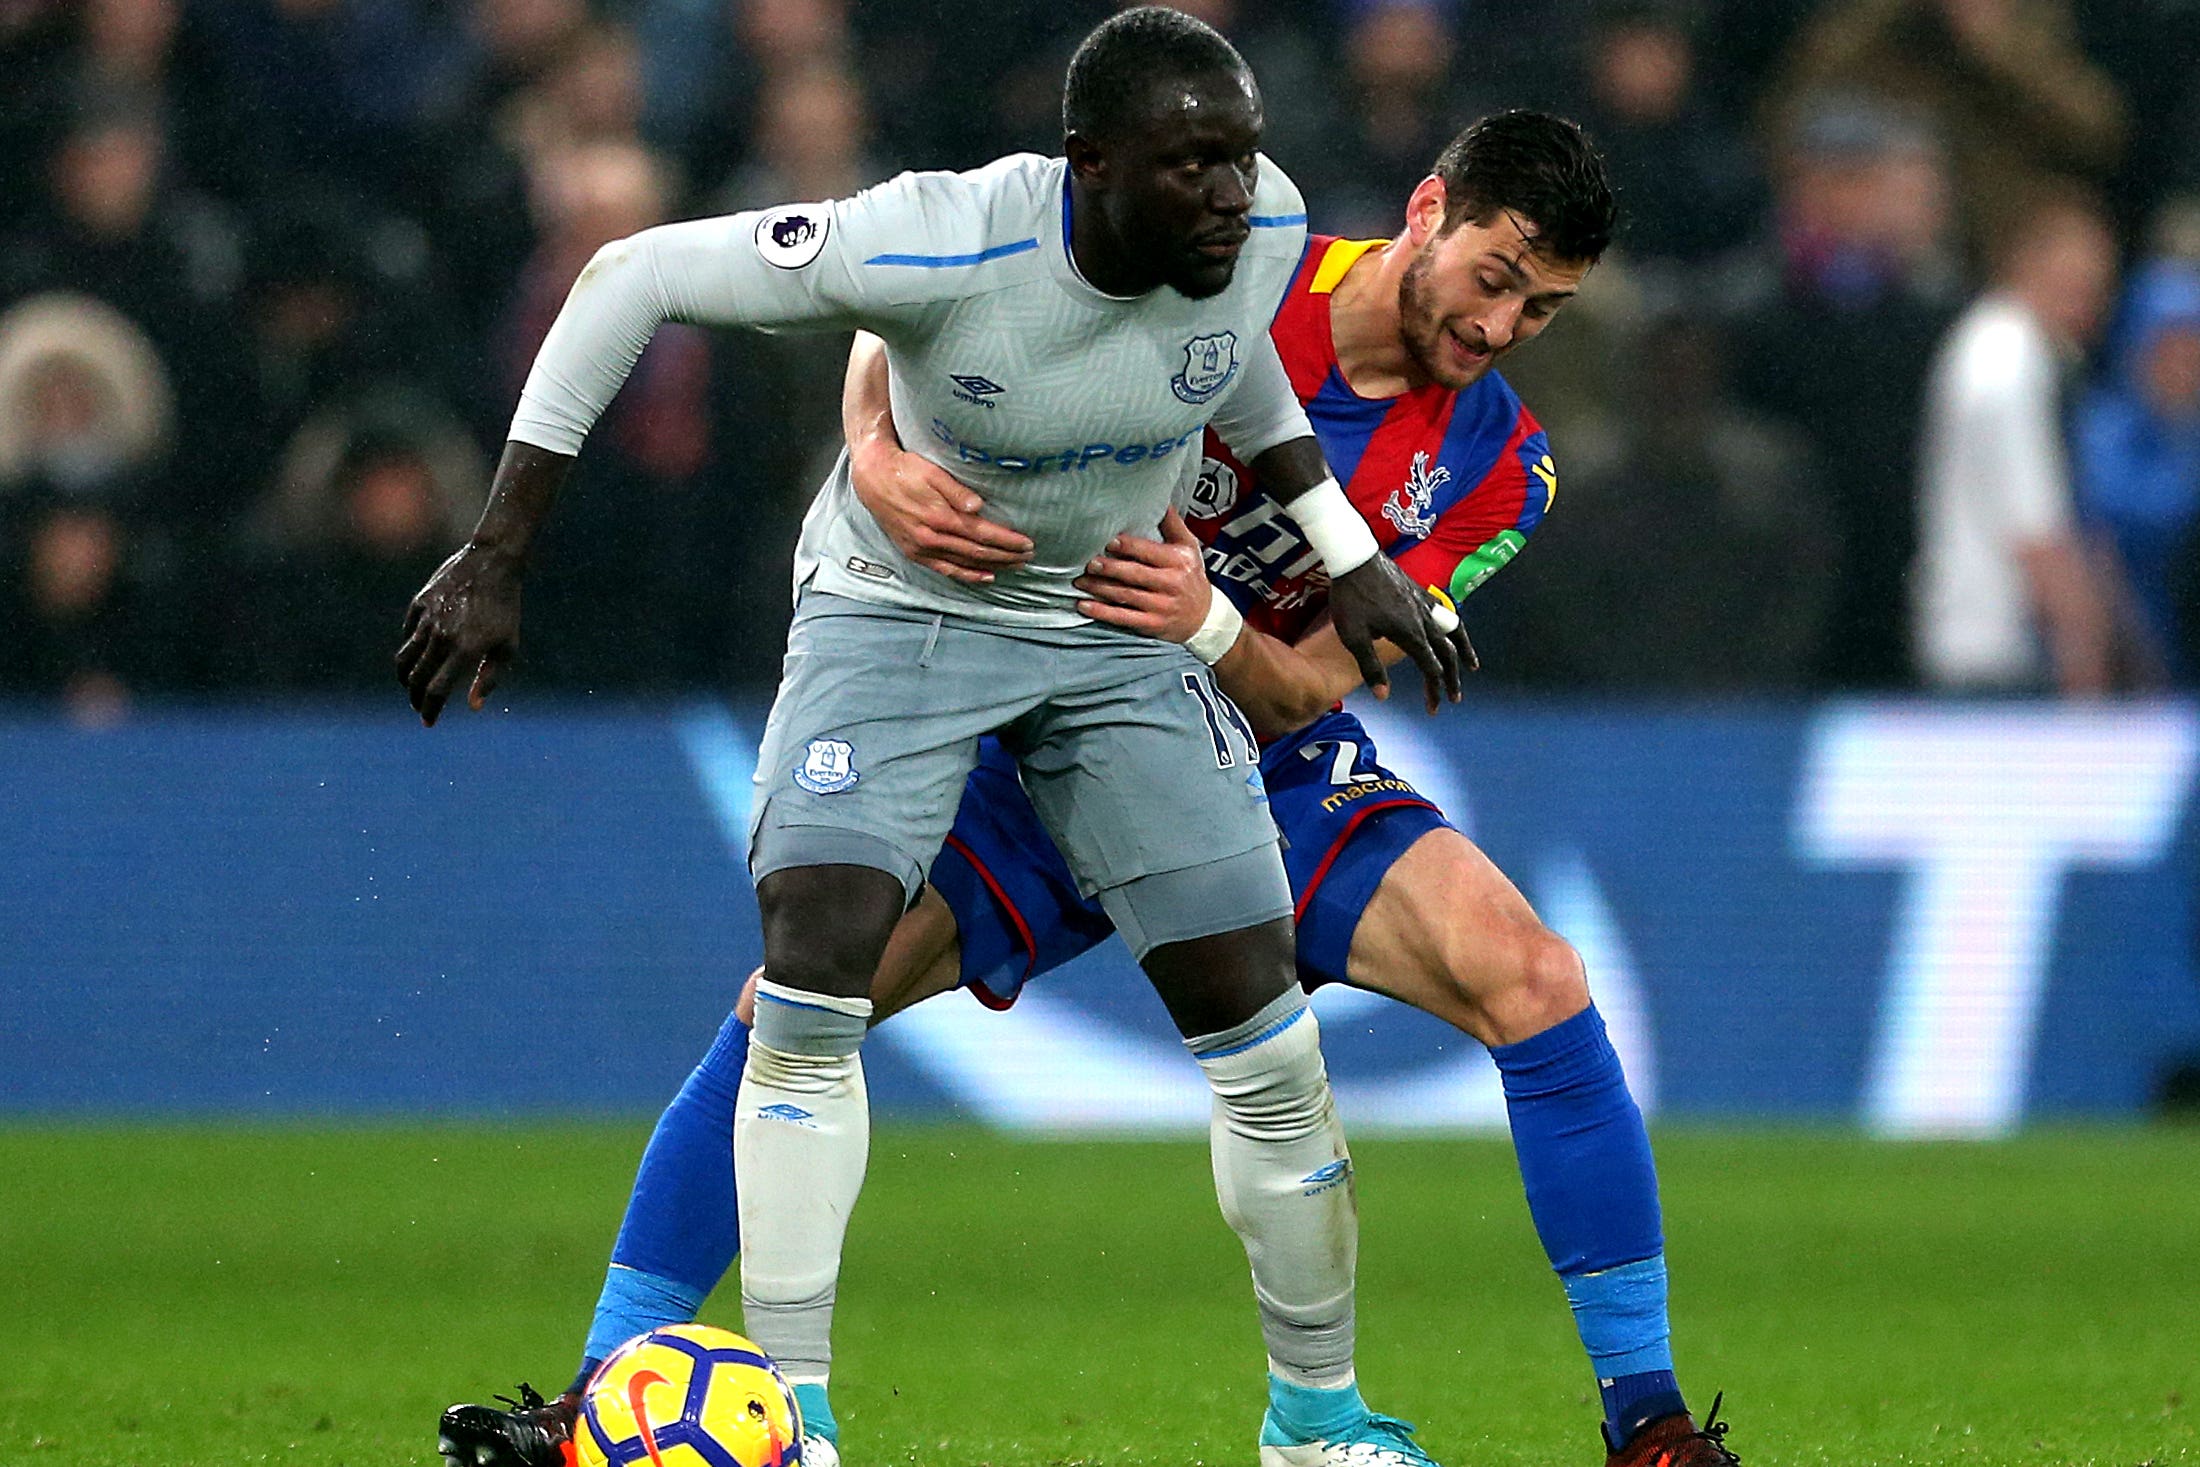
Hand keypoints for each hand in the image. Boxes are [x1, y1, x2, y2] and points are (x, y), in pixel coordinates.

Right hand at [394, 543, 523, 726]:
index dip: (430, 710)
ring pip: (405, 659)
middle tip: (421, 707)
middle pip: (415, 679)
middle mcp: (442, 636)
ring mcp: (427, 619)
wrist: (493, 563)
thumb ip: (489, 678)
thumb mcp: (507, 646)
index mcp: (465, 650)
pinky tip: (417, 658)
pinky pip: (408, 635)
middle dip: (415, 699)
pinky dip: (409, 651)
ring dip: (406, 679)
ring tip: (412, 686)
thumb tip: (473, 706)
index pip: (436, 691)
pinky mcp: (419, 605)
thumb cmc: (505, 608)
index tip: (429, 722)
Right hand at [850, 437, 1032, 584]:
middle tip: (1028, 556)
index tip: (1027, 543)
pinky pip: (946, 570)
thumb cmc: (905, 470)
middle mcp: (931, 538)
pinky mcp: (915, 553)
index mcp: (939, 517)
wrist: (872, 478)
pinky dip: (967, 575)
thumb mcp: (932, 472)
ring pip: (965, 563)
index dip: (1007, 540)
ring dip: (992, 566)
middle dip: (1006, 555)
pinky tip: (985, 576)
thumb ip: (956, 491)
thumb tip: (979, 507)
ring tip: (1015, 566)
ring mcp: (922, 549)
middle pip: (977, 551)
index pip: (982, 533)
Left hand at [1074, 508, 1210, 640]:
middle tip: (1089, 562)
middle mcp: (1171, 584)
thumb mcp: (1189, 547)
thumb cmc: (1191, 576)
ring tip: (1080, 581)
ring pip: (1125, 596)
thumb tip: (1160, 499)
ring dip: (1100, 588)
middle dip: (1110, 568)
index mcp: (1178, 561)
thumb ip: (1172, 524)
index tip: (1109, 541)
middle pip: (1135, 575)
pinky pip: (1123, 618)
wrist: (1205, 617)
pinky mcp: (1152, 624)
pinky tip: (1084, 606)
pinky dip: (1102, 612)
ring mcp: (1161, 606)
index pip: (1149, 552)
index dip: (1128, 547)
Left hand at [1326, 554, 1474, 711]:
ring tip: (1472, 665)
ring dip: (1463, 650)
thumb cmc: (1351, 598)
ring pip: (1453, 631)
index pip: (1431, 669)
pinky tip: (1450, 630)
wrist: (1354, 558)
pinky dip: (1453, 627)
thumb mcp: (1355, 637)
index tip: (1433, 709)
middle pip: (1446, 654)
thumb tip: (1384, 696)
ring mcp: (1424, 604)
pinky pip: (1445, 614)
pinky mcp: (1419, 592)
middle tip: (1455, 698)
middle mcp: (1424, 620)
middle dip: (1452, 678)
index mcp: (1411, 634)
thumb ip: (1371, 667)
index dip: (1434, 691)